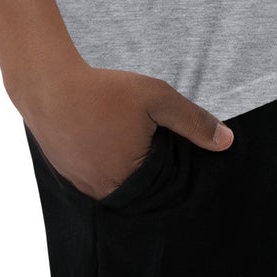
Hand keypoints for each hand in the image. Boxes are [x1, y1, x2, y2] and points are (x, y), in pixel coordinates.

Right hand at [20, 63, 233, 200]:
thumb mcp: (157, 98)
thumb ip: (192, 121)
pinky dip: (100, 159)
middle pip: (138, 187)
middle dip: (146, 164)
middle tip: (142, 134)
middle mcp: (105, 192)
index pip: (163, 186)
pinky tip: (101, 134)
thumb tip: (227, 142)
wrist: (49, 85)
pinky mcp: (65, 173)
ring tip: (120, 133)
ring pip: (113, 182)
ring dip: (121, 163)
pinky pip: (91, 175)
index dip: (169, 162)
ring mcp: (82, 185)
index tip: (163, 138)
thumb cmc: (105, 91)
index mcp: (131, 181)